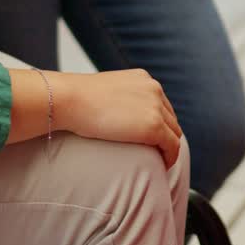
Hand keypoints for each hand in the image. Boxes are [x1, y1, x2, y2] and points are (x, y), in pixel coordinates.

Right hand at [53, 69, 182, 168]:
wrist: (71, 99)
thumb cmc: (79, 99)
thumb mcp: (106, 91)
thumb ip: (121, 99)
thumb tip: (122, 116)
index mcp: (142, 78)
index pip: (160, 104)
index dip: (160, 123)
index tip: (153, 139)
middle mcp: (154, 88)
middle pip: (170, 118)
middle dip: (166, 136)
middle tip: (157, 153)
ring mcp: (155, 107)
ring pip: (174, 133)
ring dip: (169, 148)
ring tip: (159, 161)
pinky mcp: (154, 126)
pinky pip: (172, 146)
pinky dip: (170, 158)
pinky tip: (162, 166)